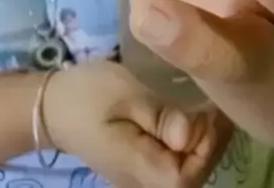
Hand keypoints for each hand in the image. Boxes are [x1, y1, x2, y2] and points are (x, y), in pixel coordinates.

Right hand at [43, 61, 231, 187]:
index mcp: (137, 167)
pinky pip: (176, 164)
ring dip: (204, 145)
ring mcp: (141, 178)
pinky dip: (193, 146)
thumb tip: (189, 134)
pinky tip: (199, 120)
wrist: (54, 106)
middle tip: (219, 104)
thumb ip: (159, 116)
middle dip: (211, 145)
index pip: (184, 177)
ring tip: (213, 109)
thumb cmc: (89, 94)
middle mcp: (141, 183)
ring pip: (186, 173)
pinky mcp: (143, 166)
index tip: (212, 111)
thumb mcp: (125, 94)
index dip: (205, 148)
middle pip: (190, 178)